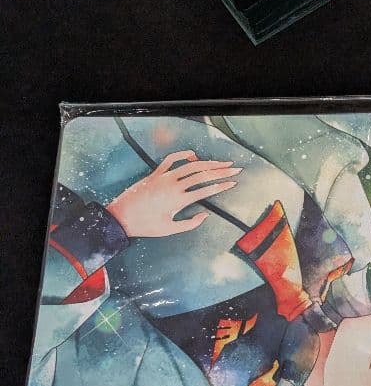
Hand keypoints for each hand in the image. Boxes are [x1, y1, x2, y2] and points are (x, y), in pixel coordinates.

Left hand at [106, 150, 241, 237]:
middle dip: (221, 171)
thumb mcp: (170, 230)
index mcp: (179, 200)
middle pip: (202, 174)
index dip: (222, 185)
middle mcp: (173, 185)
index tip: (234, 183)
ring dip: (208, 163)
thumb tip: (205, 215)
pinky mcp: (155, 173)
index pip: (206, 189)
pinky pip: (170, 159)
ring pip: (190, 165)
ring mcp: (164, 177)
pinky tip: (193, 155)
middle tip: (235, 169)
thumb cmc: (146, 226)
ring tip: (221, 163)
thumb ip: (190, 224)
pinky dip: (183, 155)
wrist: (121, 217)